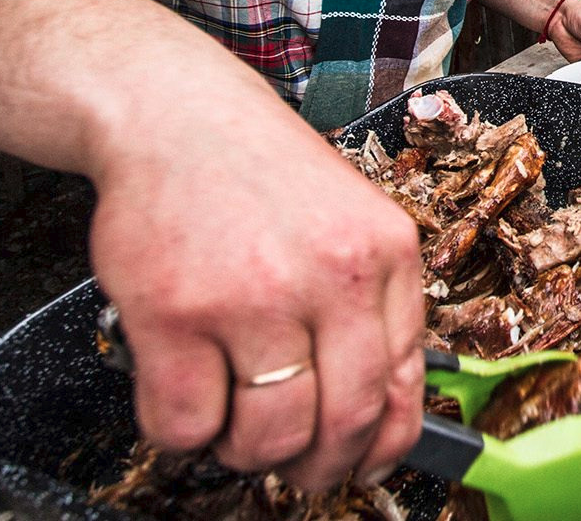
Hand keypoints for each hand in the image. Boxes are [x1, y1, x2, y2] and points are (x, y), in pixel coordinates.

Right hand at [87, 106, 425, 490]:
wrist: (176, 115)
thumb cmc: (259, 171)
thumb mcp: (352, 218)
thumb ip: (375, 303)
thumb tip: (386, 405)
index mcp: (384, 253)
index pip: (404, 381)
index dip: (384, 442)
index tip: (366, 462)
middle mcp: (329, 275)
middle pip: (344, 422)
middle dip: (320, 465)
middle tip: (296, 463)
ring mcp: (252, 296)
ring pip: (268, 436)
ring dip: (248, 450)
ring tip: (232, 418)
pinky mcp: (176, 312)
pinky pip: (187, 424)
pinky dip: (184, 433)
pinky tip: (185, 394)